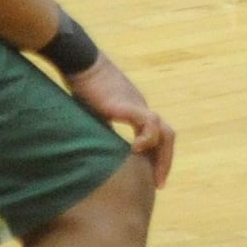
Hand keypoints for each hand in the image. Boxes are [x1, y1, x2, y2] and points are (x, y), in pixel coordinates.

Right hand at [64, 55, 174, 186]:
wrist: (80, 62)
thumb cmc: (82, 85)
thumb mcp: (92, 115)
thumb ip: (100, 131)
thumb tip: (92, 153)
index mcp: (134, 111)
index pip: (155, 136)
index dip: (155, 157)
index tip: (151, 179)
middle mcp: (141, 109)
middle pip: (166, 136)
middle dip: (165, 162)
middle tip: (159, 185)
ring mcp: (137, 105)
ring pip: (164, 132)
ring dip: (163, 157)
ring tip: (155, 177)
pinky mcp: (128, 104)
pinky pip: (149, 123)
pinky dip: (148, 139)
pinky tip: (135, 150)